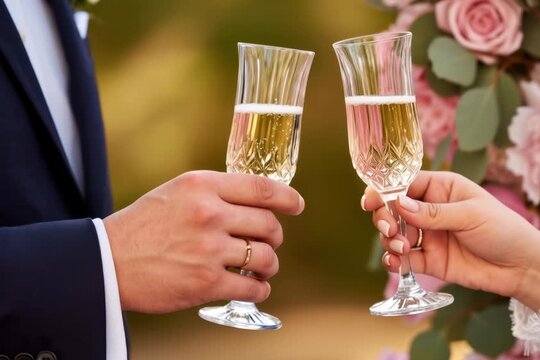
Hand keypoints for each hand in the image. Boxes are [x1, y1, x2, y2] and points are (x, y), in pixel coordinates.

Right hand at [103, 171, 303, 312]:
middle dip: (274, 236)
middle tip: (267, 243)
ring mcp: (209, 249)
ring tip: (260, 268)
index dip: (287, 198)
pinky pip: (252, 287)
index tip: (297, 205)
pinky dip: (259, 289)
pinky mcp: (206, 283)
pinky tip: (254, 287)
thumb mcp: (177, 193)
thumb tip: (256, 203)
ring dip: (269, 265)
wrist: (106, 261)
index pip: (262, 188)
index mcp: (202, 186)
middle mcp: (209, 214)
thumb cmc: (143, 226)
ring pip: (265, 257)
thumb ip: (214, 193)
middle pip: (268, 225)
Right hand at [362, 171, 539, 309]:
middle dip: (384, 217)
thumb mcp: (470, 215)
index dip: (385, 190)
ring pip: (394, 234)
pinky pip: (403, 259)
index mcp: (441, 188)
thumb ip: (433, 212)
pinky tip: (394, 262)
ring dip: (389, 240)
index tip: (371, 200)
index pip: (405, 183)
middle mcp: (430, 210)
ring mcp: (428, 236)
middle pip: (393, 209)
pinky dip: (394, 260)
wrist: (522, 267)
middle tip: (388, 228)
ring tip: (400, 247)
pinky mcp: (429, 261)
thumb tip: (398, 204)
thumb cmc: (503, 229)